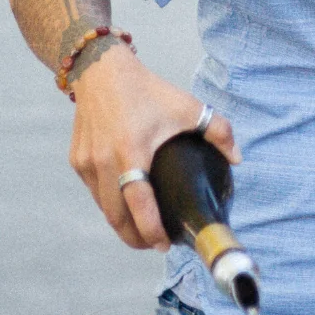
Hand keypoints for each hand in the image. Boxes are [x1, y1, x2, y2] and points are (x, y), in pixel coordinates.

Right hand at [68, 44, 239, 249]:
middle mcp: (104, 161)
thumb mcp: (187, 106)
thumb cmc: (147, 90)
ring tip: (143, 231)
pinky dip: (110, 203)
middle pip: (116, 217)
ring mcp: (87, 163)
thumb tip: (237, 159)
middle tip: (156, 245)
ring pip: (104, 208)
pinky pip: (95, 192)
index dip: (151, 230)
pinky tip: (127, 205)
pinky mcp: (77, 160)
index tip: (166, 244)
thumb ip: (218, 131)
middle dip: (136, 238)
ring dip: (122, 224)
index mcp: (131, 150)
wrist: (100, 70)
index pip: (139, 203)